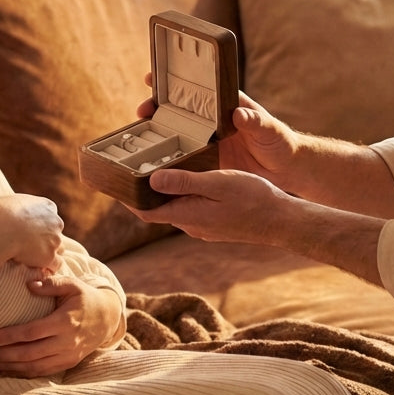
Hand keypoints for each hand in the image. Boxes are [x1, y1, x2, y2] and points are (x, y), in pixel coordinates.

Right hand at [0, 194, 64, 274]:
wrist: (2, 229)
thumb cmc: (0, 213)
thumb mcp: (8, 200)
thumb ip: (17, 204)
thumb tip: (10, 207)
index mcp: (47, 206)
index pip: (51, 217)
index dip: (42, 226)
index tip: (32, 233)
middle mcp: (55, 222)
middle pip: (56, 233)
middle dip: (47, 240)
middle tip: (32, 247)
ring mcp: (54, 239)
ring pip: (58, 249)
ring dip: (49, 254)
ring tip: (36, 260)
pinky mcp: (50, 256)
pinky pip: (56, 264)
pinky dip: (49, 268)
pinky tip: (40, 270)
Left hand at [0, 275, 123, 376]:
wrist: (107, 318)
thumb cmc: (84, 298)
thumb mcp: (72, 285)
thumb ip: (52, 284)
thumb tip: (29, 284)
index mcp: (65, 322)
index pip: (32, 332)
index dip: (10, 336)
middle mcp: (66, 342)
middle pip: (29, 354)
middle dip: (2, 356)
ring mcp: (67, 355)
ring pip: (33, 367)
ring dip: (8, 367)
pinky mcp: (67, 363)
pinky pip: (41, 372)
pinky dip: (21, 373)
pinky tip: (5, 370)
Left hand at [130, 166, 292, 244]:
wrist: (281, 221)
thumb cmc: (253, 199)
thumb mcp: (217, 183)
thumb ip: (185, 181)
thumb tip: (153, 179)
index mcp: (187, 215)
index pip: (144, 211)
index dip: (126, 198)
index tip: (111, 182)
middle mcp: (190, 224)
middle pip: (156, 209)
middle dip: (142, 192)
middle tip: (129, 169)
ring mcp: (203, 226)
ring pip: (173, 207)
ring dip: (162, 192)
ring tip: (154, 168)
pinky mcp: (214, 223)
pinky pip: (189, 208)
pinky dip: (180, 194)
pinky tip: (185, 178)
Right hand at [138, 77, 299, 193]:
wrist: (285, 169)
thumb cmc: (279, 142)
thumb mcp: (269, 128)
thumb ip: (256, 120)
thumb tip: (240, 113)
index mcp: (224, 105)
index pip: (195, 88)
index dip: (172, 81)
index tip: (153, 76)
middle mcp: (211, 121)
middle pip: (178, 109)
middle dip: (157, 106)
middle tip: (142, 109)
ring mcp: (206, 141)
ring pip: (177, 133)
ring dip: (158, 131)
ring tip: (141, 132)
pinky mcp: (206, 161)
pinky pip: (184, 157)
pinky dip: (169, 157)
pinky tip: (154, 161)